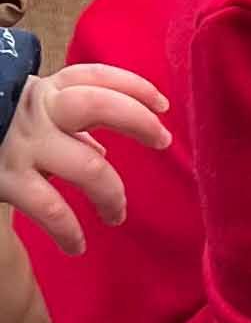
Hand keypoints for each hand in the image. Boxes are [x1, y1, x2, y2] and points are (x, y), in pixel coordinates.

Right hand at [0, 43, 170, 255]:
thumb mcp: (30, 119)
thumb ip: (66, 128)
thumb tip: (103, 152)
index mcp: (46, 93)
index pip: (93, 77)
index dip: (133, 86)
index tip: (163, 106)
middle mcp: (37, 112)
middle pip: (97, 105)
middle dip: (137, 122)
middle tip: (160, 141)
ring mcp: (22, 144)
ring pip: (88, 167)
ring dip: (112, 196)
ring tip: (116, 215)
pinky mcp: (5, 177)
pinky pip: (50, 209)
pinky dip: (69, 231)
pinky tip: (77, 245)